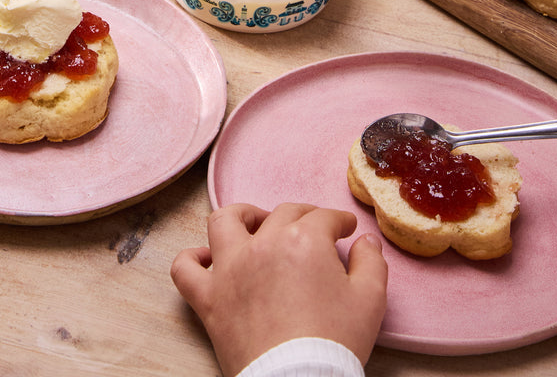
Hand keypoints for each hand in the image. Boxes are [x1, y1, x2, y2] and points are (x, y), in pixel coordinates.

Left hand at [170, 203, 387, 375]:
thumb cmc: (335, 342)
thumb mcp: (370, 300)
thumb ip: (371, 262)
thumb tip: (366, 241)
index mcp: (302, 240)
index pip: (323, 218)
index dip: (337, 221)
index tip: (344, 229)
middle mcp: (262, 244)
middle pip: (281, 215)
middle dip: (302, 217)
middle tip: (313, 230)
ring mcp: (230, 269)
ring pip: (224, 222)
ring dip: (240, 217)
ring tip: (255, 224)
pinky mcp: (209, 299)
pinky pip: (185, 269)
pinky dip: (192, 260)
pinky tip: (207, 260)